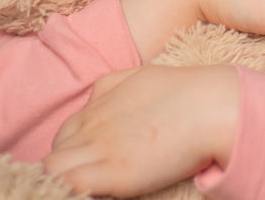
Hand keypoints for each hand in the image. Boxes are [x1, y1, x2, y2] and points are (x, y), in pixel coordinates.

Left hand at [43, 65, 237, 196]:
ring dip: (64, 181)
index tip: (90, 164)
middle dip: (65, 169)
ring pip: (52, 172)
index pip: (65, 135)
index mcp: (99, 103)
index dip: (73, 152)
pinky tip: (94, 192)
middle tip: (92, 179)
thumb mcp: (141, 76)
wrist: (213, 106)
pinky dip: (71, 191)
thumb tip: (97, 101)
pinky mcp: (113, 174)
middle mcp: (93, 125)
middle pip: (55, 155)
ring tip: (91, 187)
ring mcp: (100, 150)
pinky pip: (69, 186)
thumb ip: (112, 87)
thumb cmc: (189, 91)